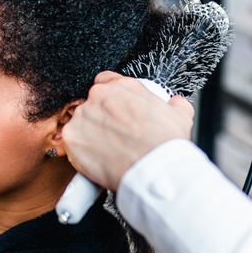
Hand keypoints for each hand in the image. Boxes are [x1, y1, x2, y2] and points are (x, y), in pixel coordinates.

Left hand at [60, 71, 194, 190]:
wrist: (155, 171)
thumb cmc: (166, 145)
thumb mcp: (180, 115)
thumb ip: (174, 104)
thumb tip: (175, 103)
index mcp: (122, 86)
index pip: (105, 81)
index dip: (110, 99)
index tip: (114, 111)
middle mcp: (99, 97)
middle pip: (92, 104)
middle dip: (100, 119)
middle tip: (113, 136)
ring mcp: (83, 116)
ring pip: (80, 123)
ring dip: (90, 134)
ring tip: (107, 151)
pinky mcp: (72, 138)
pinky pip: (72, 142)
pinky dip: (80, 151)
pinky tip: (96, 159)